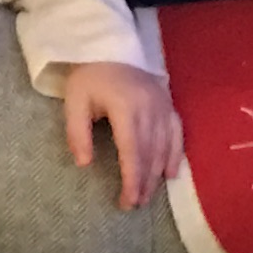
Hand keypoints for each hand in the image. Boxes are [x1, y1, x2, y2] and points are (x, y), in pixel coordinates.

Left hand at [60, 59, 179, 211]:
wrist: (110, 47)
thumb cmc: (90, 77)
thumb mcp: (75, 102)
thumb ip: (77, 133)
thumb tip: (84, 164)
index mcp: (126, 107)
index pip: (132, 151)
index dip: (132, 179)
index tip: (127, 201)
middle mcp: (150, 108)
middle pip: (150, 154)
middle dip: (144, 183)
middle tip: (135, 205)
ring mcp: (163, 106)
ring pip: (165, 147)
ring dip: (157, 175)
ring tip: (148, 197)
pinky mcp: (169, 104)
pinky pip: (177, 134)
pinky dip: (176, 155)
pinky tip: (171, 174)